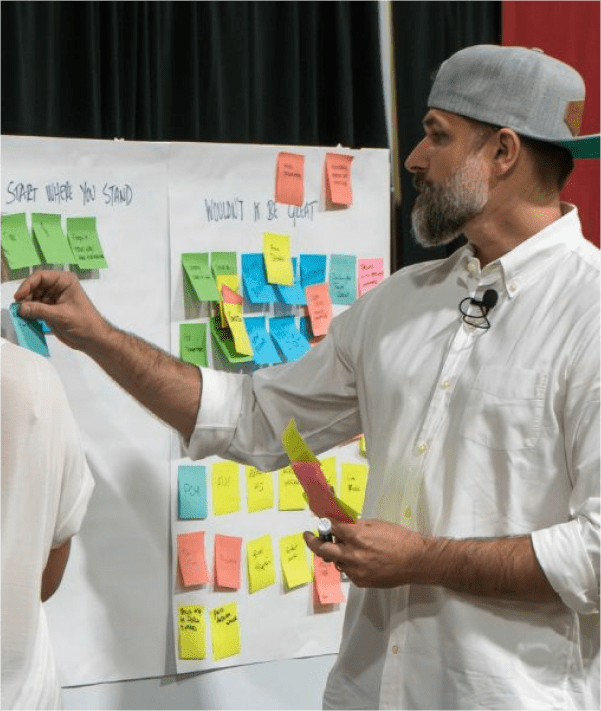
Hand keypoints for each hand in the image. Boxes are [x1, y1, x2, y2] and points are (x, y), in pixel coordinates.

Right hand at [14, 270, 109, 351]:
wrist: (93, 339)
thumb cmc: (85, 323)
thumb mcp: (61, 315)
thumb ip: (40, 310)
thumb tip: (21, 308)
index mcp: (65, 281)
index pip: (40, 276)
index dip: (27, 285)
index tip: (19, 297)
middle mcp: (58, 287)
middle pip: (34, 287)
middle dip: (26, 297)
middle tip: (19, 309)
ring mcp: (53, 298)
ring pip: (33, 298)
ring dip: (26, 306)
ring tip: (23, 315)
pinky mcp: (50, 310)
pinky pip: (35, 308)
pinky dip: (29, 313)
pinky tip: (27, 319)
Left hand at [304, 518, 425, 588]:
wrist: (416, 560)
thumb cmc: (398, 537)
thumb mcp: (376, 524)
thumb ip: (356, 525)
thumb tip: (342, 524)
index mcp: (356, 536)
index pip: (331, 528)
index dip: (323, 523)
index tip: (319, 522)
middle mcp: (352, 554)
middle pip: (322, 550)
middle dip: (313, 542)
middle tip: (309, 537)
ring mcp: (355, 570)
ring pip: (336, 562)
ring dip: (337, 554)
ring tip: (347, 549)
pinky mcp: (360, 582)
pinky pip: (349, 572)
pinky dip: (350, 565)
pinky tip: (363, 560)